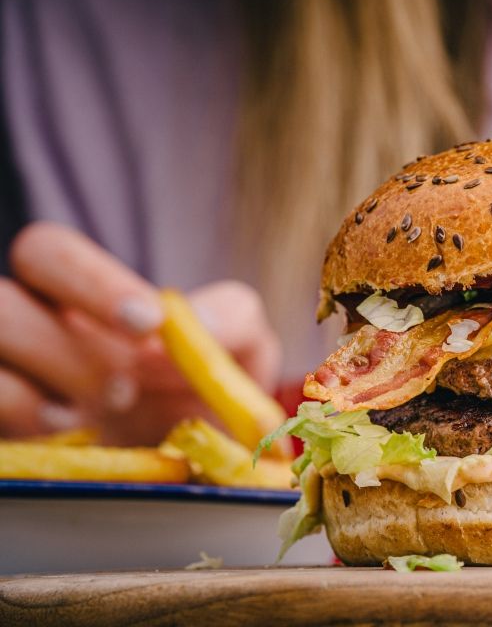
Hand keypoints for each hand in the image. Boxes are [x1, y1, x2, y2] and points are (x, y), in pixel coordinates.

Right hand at [0, 222, 281, 444]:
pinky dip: (27, 430)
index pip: (50, 253)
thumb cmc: (212, 388)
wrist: (209, 463)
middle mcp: (35, 332)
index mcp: (82, 293)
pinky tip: (77, 440)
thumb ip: (232, 318)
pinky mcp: (11, 435)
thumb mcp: (243, 346)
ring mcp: (16, 382)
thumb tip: (200, 322)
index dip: (91, 283)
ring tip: (104, 416)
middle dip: (59, 345)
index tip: (150, 323)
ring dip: (37, 396)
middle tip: (125, 388)